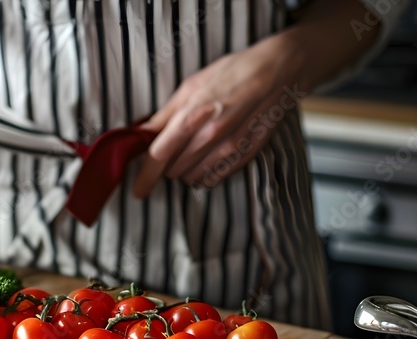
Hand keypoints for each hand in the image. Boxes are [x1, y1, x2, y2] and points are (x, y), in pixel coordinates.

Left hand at [131, 33, 304, 197]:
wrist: (278, 72)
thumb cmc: (231, 74)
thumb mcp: (191, 85)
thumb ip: (165, 114)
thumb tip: (142, 133)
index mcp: (193, 114)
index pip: (159, 155)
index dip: (145, 176)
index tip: (138, 189)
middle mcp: (211, 136)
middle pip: (173, 170)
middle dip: (167, 164)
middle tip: (173, 149)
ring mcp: (230, 149)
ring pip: (192, 178)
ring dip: (185, 170)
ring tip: (193, 148)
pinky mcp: (245, 156)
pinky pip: (213, 179)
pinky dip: (204, 173)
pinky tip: (208, 156)